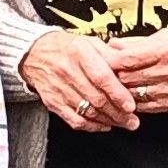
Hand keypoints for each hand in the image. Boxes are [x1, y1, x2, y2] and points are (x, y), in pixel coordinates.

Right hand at [21, 32, 140, 132]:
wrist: (35, 53)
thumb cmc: (68, 47)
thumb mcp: (91, 42)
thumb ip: (112, 54)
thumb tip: (133, 65)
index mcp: (80, 52)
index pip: (101, 77)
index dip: (117, 93)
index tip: (131, 105)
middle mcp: (68, 70)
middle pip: (96, 98)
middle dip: (118, 113)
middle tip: (133, 120)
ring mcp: (59, 88)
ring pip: (87, 111)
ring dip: (108, 120)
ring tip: (124, 123)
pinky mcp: (53, 102)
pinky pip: (74, 119)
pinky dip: (91, 126)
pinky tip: (104, 125)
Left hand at [108, 30, 167, 114]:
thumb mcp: (166, 36)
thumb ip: (138, 42)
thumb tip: (113, 44)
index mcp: (165, 50)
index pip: (128, 59)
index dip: (110, 60)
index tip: (100, 59)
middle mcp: (167, 71)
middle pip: (127, 78)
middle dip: (112, 76)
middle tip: (101, 73)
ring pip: (132, 94)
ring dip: (121, 91)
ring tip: (112, 85)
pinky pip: (143, 106)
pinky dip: (133, 101)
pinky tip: (128, 95)